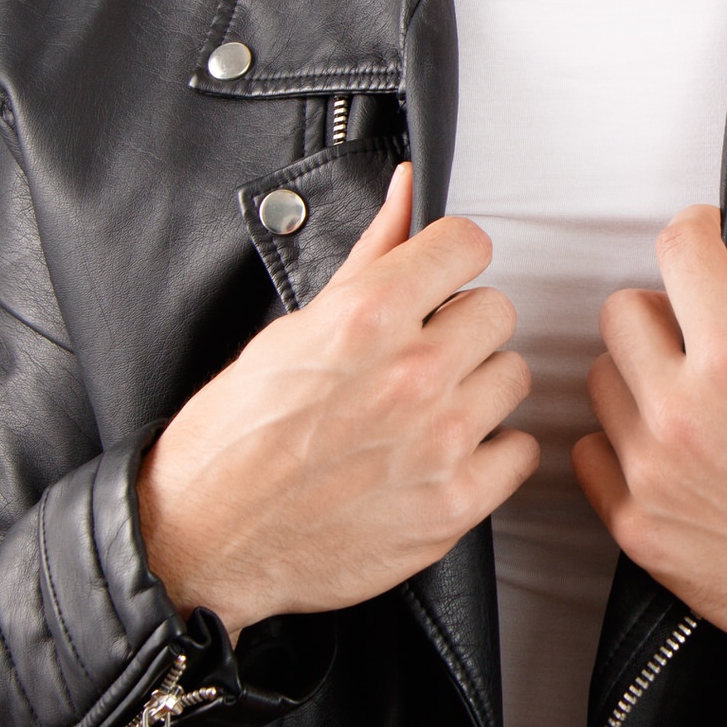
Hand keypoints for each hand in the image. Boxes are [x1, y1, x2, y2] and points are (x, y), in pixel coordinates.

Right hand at [137, 163, 536, 633]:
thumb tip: (409, 187)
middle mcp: (413, 375)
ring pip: (513, 377)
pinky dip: (489, 453)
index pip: (468, 244)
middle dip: (460, 327)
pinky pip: (520, 450)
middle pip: (497, 311)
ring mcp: (440, 442)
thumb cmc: (235, 435)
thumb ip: (370, 254)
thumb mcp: (291, 328)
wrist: (205, 539)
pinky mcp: (454, 504)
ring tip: (423, 409)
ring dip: (476, 388)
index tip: (434, 283)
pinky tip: (439, 455)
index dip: (446, 262)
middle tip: (416, 356)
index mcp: (368, 317)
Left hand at [573, 186, 726, 687]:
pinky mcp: (636, 527)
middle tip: (708, 338)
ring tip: (695, 403)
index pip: (677, 249)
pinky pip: (589, 453)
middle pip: (622, 311)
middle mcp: (682, 412)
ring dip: (641, 379)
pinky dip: (622, 446)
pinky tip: (672, 453)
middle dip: (666, 312)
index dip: (698, 232)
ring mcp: (652, 474)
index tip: (708, 243)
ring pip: (601, 379)